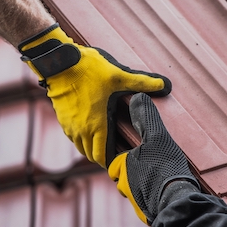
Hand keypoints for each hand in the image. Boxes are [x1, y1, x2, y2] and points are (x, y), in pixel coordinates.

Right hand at [20, 25, 171, 166]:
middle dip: (102, 157)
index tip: (121, 162)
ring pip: (80, 147)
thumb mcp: (119, 76)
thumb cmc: (89, 71)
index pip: (102, 157)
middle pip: (90, 155)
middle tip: (116, 154)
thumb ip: (143, 83)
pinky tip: (90, 129)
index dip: (111, 163)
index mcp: (96, 125)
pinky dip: (81, 139)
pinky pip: (72, 137)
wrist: (60, 64)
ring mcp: (69, 126)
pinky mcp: (62, 119)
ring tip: (104, 144)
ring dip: (90, 148)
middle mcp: (81, 130)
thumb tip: (166, 85)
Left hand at [107, 93, 198, 223]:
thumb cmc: (165, 169)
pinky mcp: (147, 214)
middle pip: (128, 174)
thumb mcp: (158, 137)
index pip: (118, 158)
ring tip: (164, 176)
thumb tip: (137, 97)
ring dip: (147, 184)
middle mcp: (123, 186)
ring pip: (138, 188)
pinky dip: (155, 196)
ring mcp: (135, 202)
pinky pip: (148, 202)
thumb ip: (146, 118)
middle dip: (138, 171)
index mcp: (121, 166)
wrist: (177, 203)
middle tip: (156, 163)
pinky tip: (168, 190)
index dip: (130, 153)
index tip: (143, 151)